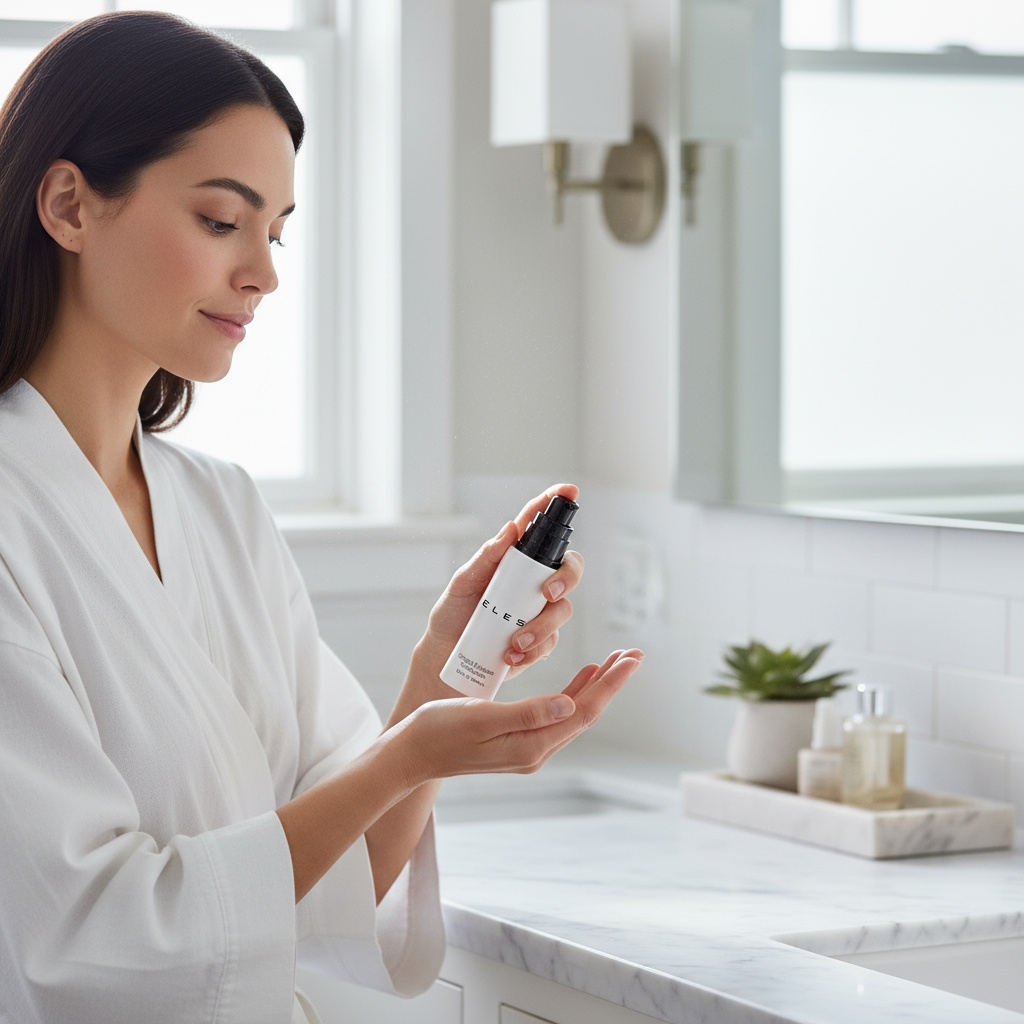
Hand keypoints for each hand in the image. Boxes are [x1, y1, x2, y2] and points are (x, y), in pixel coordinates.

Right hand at [396, 649, 643, 783]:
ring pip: (573, 713)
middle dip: (611, 682)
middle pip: (585, 712)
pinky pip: (557, 715)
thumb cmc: (438, 731)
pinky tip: (581, 679)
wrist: (411, 754)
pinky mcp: (518, 741)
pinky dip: (574, 693)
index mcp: (530, 746)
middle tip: (633, 654)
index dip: (609, 684)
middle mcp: (535, 751)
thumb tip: (567, 705)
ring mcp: (527, 749)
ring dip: (596, 686)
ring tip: (615, 661)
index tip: (630, 659)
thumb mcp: (480, 716)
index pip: (582, 712)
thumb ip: (525, 713)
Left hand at [417, 483, 584, 684]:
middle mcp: (532, 582)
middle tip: (548, 593)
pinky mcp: (540, 640)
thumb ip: (486, 557)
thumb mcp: (462, 583)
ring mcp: (539, 610)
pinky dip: (534, 649)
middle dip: (567, 577)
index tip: (568, 490)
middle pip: (569, 568)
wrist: (447, 657)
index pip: (538, 527)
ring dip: (542, 626)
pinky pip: (552, 641)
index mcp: (513, 560)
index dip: (554, 504)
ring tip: (514, 643)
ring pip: (563, 609)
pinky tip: (511, 656)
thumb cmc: (453, 615)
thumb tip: (510, 529)